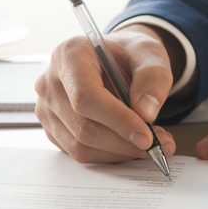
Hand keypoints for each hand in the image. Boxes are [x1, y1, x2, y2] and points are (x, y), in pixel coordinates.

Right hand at [35, 25, 176, 162]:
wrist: (114, 61)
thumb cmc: (128, 55)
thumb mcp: (149, 53)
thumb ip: (153, 77)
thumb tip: (146, 113)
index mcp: (69, 55)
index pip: (85, 96)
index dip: (117, 120)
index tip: (147, 137)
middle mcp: (50, 82)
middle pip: (83, 127)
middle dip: (124, 142)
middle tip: (160, 145)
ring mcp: (48, 109)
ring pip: (81, 146)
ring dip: (120, 152)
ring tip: (150, 144)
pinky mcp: (53, 130)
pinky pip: (80, 153)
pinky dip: (110, 155)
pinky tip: (129, 143)